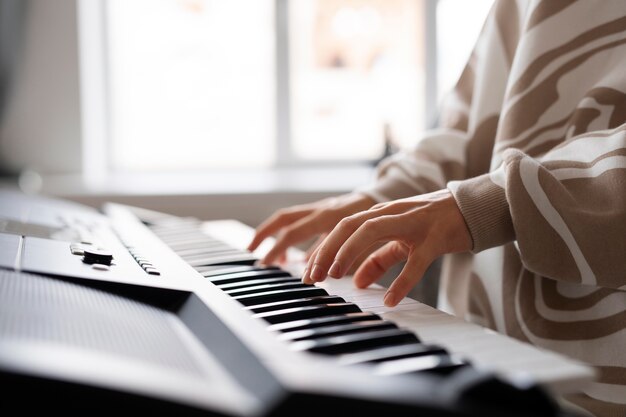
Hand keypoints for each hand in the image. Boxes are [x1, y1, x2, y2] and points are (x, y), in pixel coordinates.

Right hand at [247, 193, 376, 264]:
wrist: (388, 198)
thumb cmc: (379, 222)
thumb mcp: (362, 242)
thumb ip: (338, 258)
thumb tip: (314, 276)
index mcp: (329, 215)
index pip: (294, 233)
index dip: (280, 250)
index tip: (269, 266)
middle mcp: (321, 209)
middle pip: (284, 219)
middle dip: (265, 235)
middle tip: (252, 253)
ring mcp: (321, 208)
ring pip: (288, 218)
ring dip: (272, 235)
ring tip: (266, 258)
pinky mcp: (324, 212)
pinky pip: (301, 223)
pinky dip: (292, 240)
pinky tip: (292, 259)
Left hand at [302, 189, 471, 306]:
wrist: (474, 209)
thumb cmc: (435, 224)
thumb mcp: (402, 241)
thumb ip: (379, 259)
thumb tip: (358, 282)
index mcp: (381, 214)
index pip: (343, 228)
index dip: (323, 249)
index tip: (308, 273)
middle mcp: (391, 213)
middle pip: (348, 226)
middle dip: (326, 251)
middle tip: (313, 277)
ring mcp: (412, 223)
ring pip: (371, 231)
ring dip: (349, 253)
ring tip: (335, 276)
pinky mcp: (434, 238)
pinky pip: (415, 261)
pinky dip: (401, 280)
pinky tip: (391, 299)